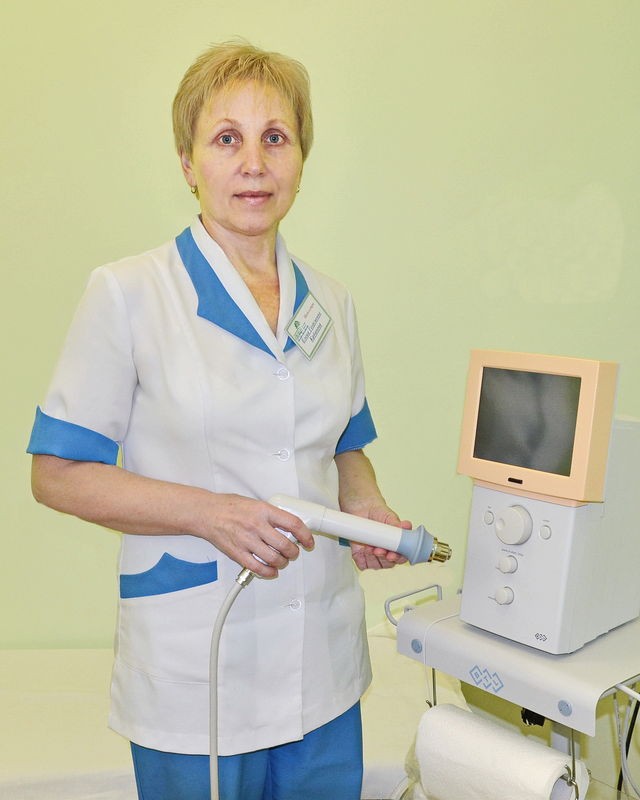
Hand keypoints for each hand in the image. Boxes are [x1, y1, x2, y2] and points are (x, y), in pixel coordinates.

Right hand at [196, 493, 313, 577]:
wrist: (206, 513)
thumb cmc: (229, 507)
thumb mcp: (255, 503)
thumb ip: (271, 515)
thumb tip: (289, 526)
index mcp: (263, 510)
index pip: (293, 523)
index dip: (305, 535)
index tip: (308, 541)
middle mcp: (256, 525)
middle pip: (285, 545)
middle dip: (294, 552)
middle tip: (294, 552)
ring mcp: (247, 540)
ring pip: (273, 558)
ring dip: (282, 563)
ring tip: (282, 561)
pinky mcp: (238, 553)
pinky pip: (257, 568)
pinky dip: (268, 572)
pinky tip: (271, 571)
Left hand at [348, 504, 410, 570]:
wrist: (362, 507)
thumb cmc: (377, 513)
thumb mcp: (389, 516)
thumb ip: (397, 524)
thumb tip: (405, 526)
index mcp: (396, 545)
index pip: (401, 557)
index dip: (398, 558)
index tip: (392, 554)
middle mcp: (385, 551)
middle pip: (388, 564)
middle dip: (384, 558)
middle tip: (379, 550)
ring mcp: (373, 554)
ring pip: (376, 565)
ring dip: (373, 558)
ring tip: (369, 547)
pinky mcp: (360, 555)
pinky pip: (363, 564)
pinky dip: (363, 559)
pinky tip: (363, 550)